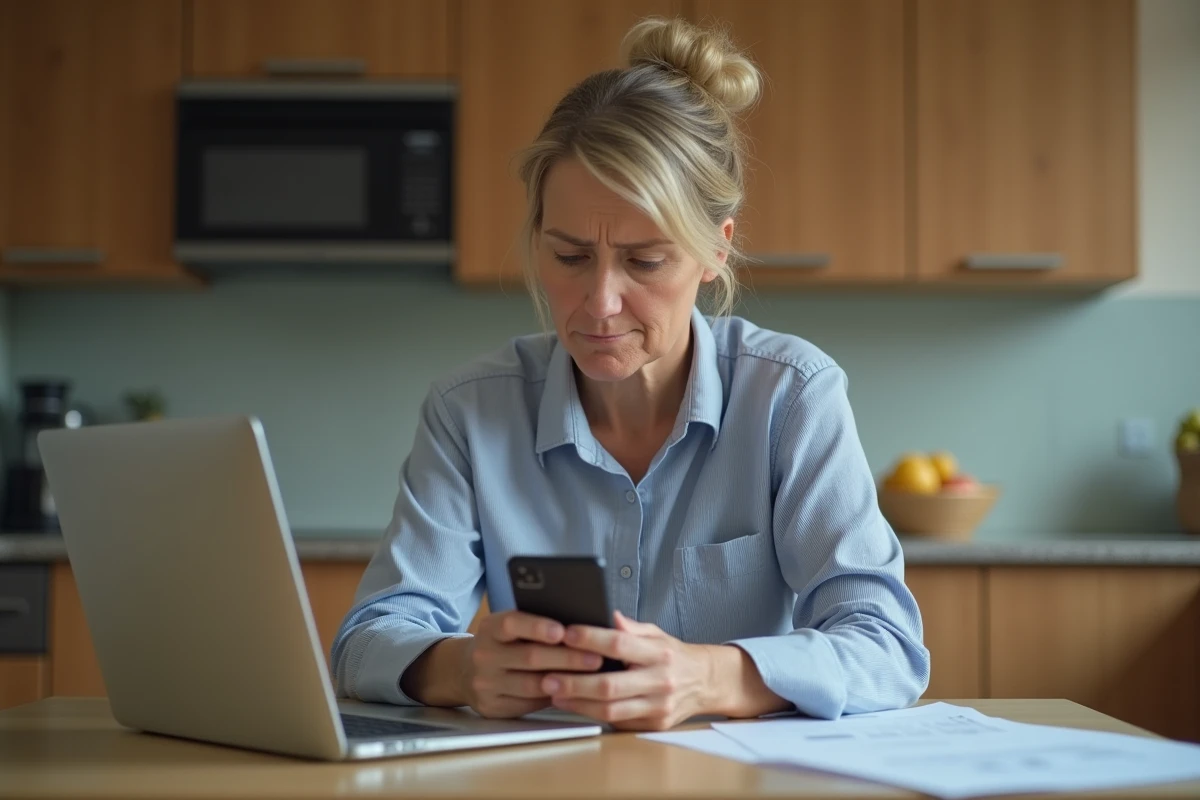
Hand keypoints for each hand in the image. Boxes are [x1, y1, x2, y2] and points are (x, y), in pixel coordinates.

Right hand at [459, 610, 603, 718]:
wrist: (464, 670)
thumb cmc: (502, 644)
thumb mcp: (508, 628)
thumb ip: (534, 624)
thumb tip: (578, 626)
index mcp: (489, 629)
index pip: (512, 624)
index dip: (538, 627)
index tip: (563, 631)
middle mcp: (484, 656)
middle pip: (529, 657)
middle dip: (567, 657)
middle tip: (595, 657)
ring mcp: (486, 684)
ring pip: (531, 684)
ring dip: (565, 681)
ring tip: (592, 677)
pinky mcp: (492, 707)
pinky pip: (528, 704)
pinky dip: (553, 698)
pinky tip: (573, 692)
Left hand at [540, 611, 721, 730]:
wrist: (706, 682)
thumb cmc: (674, 656)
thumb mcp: (657, 634)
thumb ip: (630, 627)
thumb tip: (607, 614)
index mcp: (659, 653)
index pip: (620, 644)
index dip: (591, 639)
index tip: (567, 634)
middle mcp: (660, 681)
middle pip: (610, 685)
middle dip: (575, 682)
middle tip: (548, 677)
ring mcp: (658, 707)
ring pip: (611, 710)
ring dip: (578, 703)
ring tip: (554, 694)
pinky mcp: (654, 725)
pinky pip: (618, 723)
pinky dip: (592, 714)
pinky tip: (574, 705)